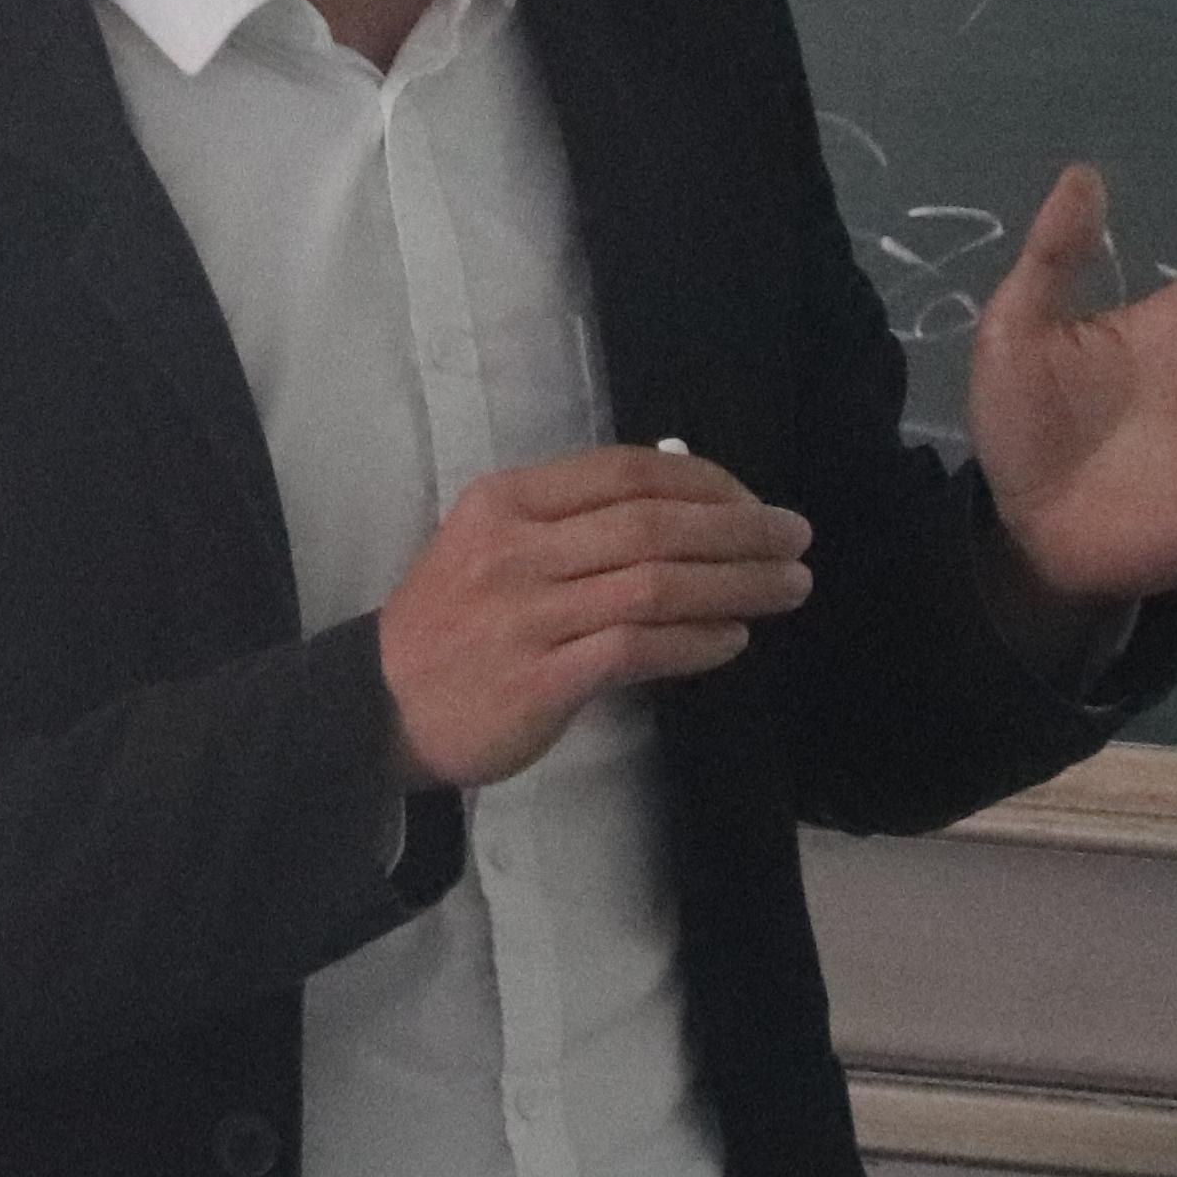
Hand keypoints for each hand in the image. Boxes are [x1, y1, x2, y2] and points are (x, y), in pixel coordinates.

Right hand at [375, 446, 815, 791]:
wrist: (380, 706)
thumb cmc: (451, 622)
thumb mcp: (492, 545)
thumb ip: (572, 522)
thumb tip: (686, 503)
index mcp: (507, 501)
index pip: (626, 470)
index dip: (705, 481)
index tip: (754, 502)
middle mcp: (516, 548)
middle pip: (653, 523)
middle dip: (739, 528)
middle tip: (796, 538)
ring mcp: (527, 614)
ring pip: (655, 583)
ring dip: (736, 583)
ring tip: (788, 587)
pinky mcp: (539, 678)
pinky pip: (637, 649)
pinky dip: (695, 641)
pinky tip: (734, 640)